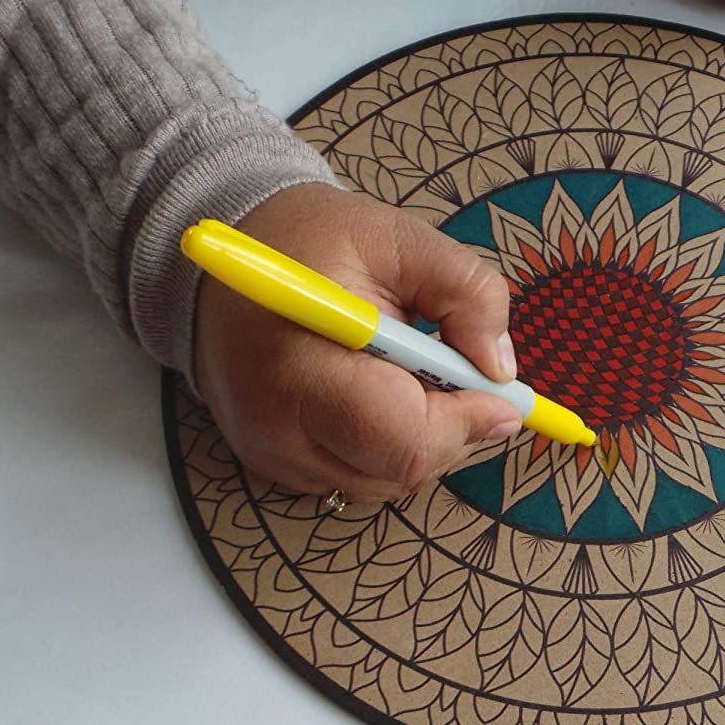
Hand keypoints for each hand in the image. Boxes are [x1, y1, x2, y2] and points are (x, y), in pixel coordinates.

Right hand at [193, 183, 523, 503]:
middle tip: (466, 381)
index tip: (502, 395)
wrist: (221, 264)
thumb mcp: (400, 240)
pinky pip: (357, 478)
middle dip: (453, 432)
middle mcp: (277, 425)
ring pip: (386, 483)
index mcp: (303, 364)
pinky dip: (388, 450)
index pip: (404, 437)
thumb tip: (501, 368)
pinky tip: (381, 397)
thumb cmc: (309, 244)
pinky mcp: (272, 465)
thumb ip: (467, 292)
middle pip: (400, 470)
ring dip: (424, 443)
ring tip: (414, 379)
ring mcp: (270, 454)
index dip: (467, 422)